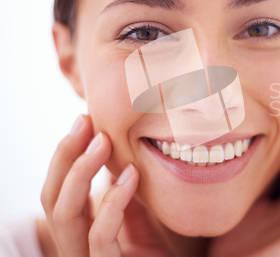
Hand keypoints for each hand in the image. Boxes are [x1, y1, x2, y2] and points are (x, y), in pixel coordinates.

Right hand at [40, 115, 166, 255]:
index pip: (58, 192)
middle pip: (52, 199)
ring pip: (66, 215)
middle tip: (84, 121)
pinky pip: (101, 237)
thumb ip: (125, 201)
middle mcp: (75, 247)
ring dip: (81, 172)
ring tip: (103, 140)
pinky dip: (113, 202)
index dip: (65, 156)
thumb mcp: (140, 224)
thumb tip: (122, 166)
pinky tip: (131, 175)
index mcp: (79, 234)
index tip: (83, 121)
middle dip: (65, 156)